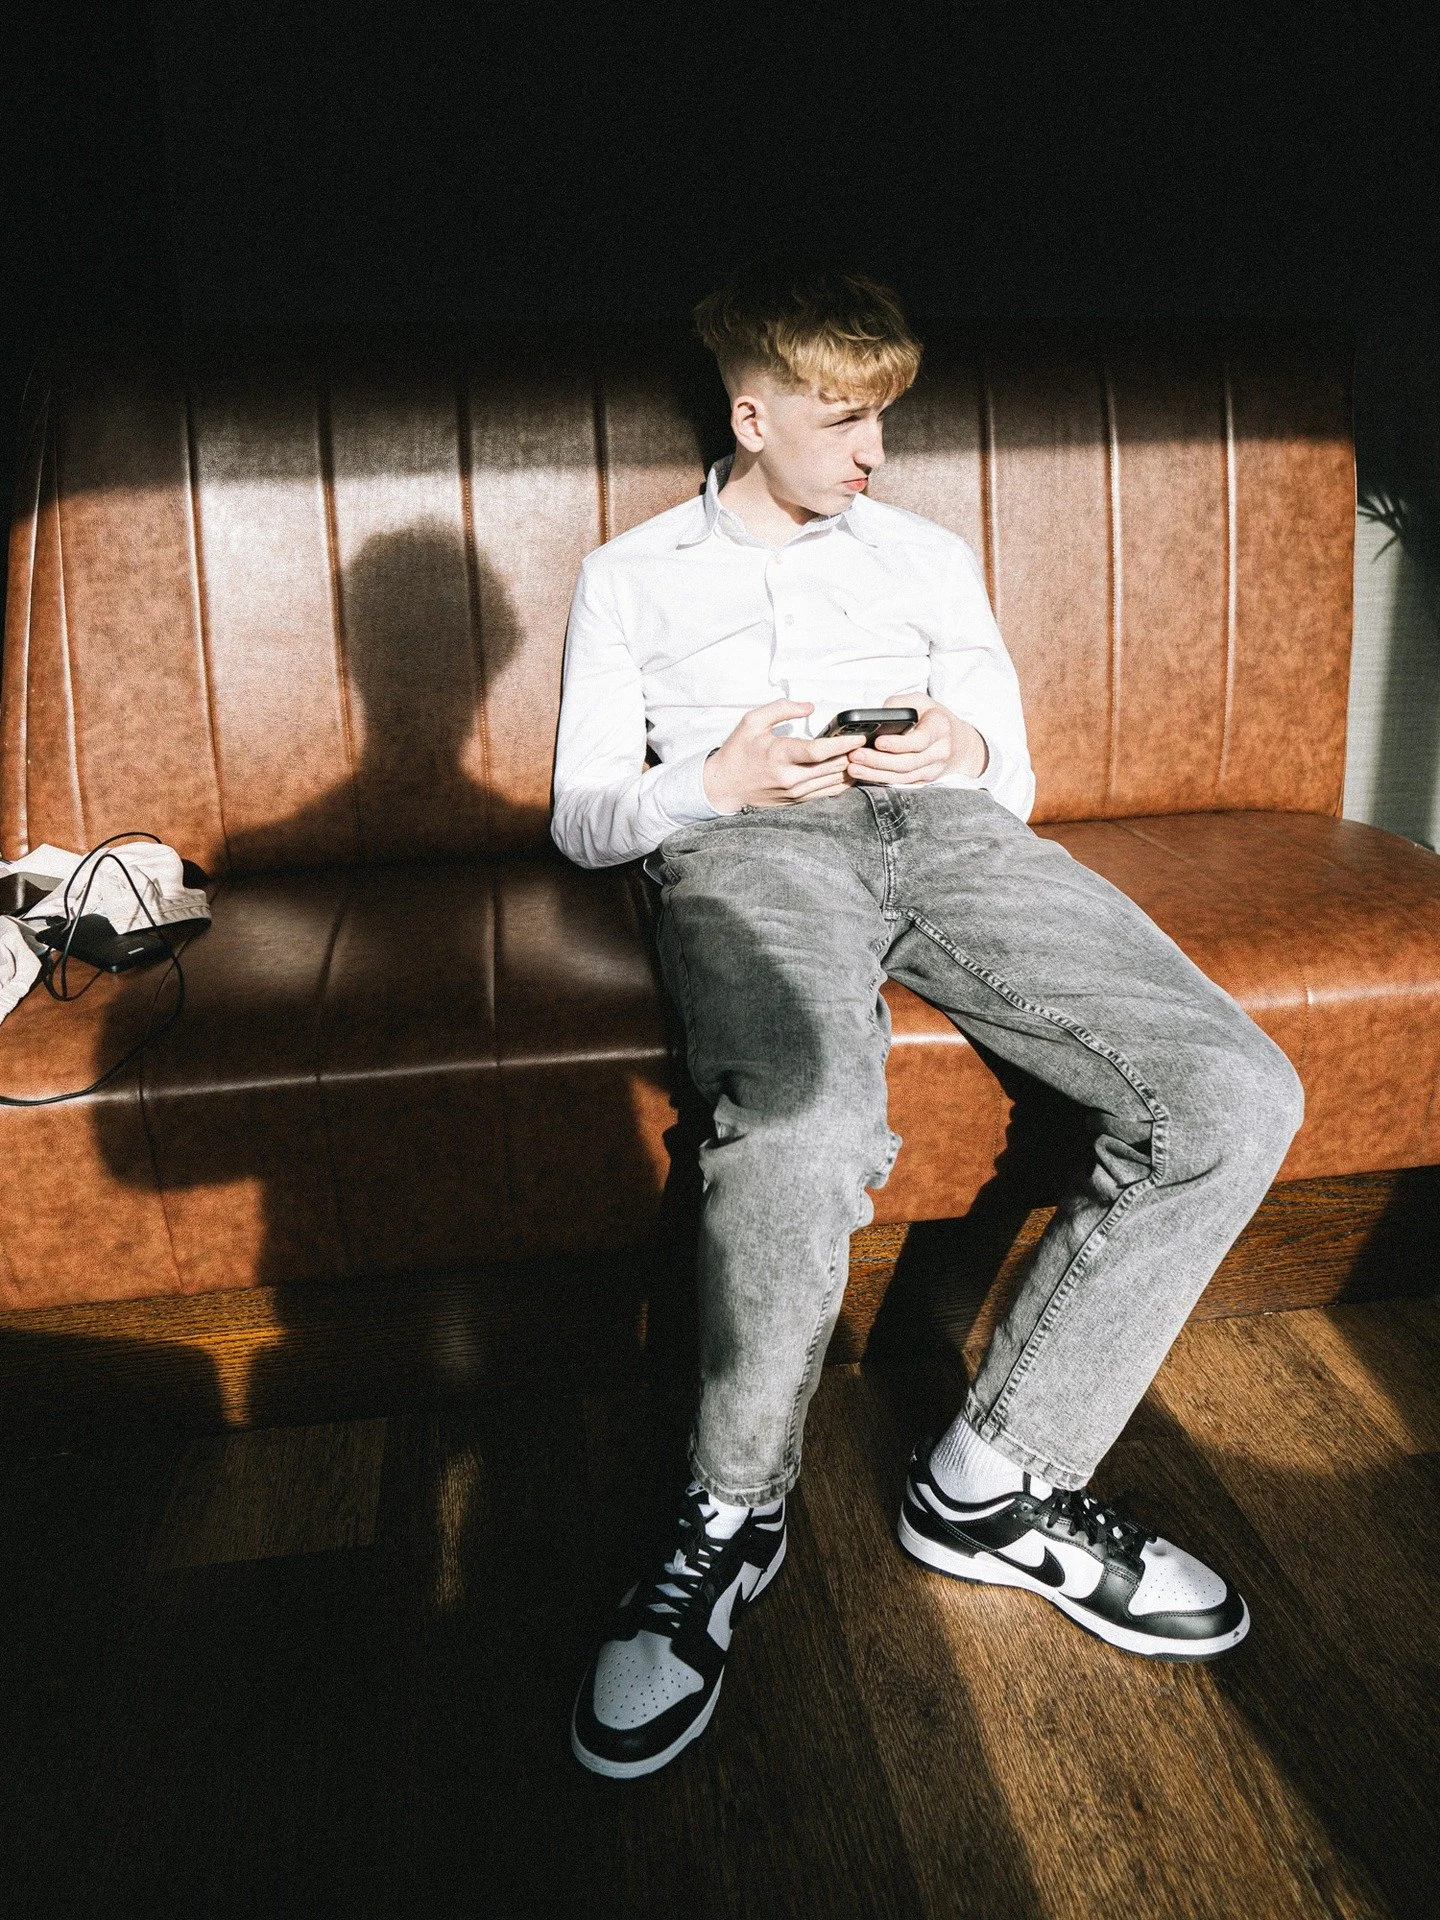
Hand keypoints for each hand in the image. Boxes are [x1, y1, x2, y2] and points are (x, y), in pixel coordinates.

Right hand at [703, 700, 864, 812]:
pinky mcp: (797, 801)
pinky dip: (843, 782)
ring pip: (833, 782)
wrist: (723, 786)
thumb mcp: (752, 721)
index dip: (843, 744)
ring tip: (867, 756)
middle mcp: (789, 777)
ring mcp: (794, 793)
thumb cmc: (737, 752)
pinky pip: (827, 793)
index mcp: (779, 755)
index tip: (859, 736)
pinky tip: (853, 771)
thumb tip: (809, 706)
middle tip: (871, 743)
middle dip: (854, 754)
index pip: (819, 751)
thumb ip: (781, 709)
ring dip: (852, 769)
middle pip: (832, 767)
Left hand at [844, 694, 987, 786]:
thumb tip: (878, 715)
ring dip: (876, 773)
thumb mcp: (921, 701)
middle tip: (855, 755)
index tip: (878, 742)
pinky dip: (881, 780)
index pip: (920, 740)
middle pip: (908, 761)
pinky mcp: (925, 780)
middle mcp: (940, 750)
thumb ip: (900, 704)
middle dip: (878, 760)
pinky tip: (864, 774)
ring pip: (903, 776)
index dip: (899, 744)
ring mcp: (933, 768)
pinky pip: (902, 783)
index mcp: (940, 727)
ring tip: (853, 767)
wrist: (958, 743)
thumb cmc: (934, 718)